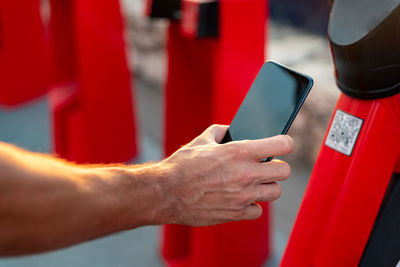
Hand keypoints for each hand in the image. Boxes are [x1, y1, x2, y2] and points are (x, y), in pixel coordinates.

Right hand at [155, 124, 293, 225]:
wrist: (167, 193)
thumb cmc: (182, 165)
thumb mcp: (201, 140)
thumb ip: (221, 132)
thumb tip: (231, 131)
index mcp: (239, 151)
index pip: (282, 144)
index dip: (285, 143)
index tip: (283, 145)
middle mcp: (246, 174)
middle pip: (284, 171)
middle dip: (277, 167)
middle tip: (265, 166)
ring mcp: (243, 196)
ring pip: (275, 192)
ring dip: (266, 186)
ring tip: (252, 183)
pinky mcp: (236, 213)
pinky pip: (257, 210)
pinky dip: (251, 205)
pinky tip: (240, 199)